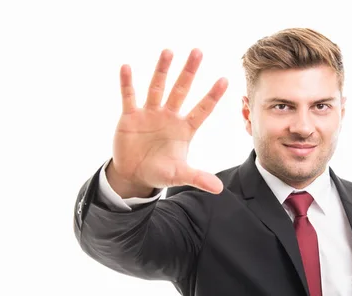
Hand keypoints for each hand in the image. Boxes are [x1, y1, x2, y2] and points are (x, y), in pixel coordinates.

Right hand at [108, 48, 227, 195]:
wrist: (134, 175)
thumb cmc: (160, 172)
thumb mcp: (179, 175)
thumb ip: (197, 178)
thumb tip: (219, 189)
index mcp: (184, 129)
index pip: (202, 109)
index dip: (212, 96)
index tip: (225, 79)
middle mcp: (169, 116)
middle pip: (181, 90)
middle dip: (189, 72)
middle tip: (198, 51)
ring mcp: (150, 113)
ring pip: (157, 87)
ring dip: (162, 70)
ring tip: (168, 51)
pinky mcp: (131, 116)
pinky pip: (129, 97)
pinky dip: (127, 83)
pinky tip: (127, 67)